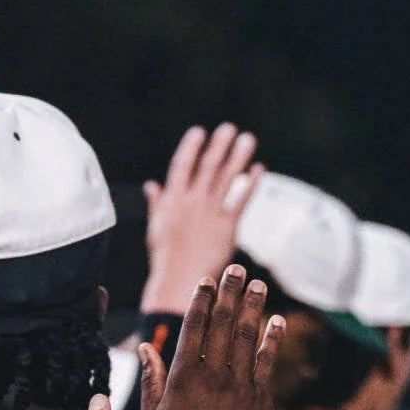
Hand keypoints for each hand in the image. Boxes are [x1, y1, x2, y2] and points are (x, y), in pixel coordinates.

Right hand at [140, 264, 284, 409]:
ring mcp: (239, 389)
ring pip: (248, 339)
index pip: (193, 329)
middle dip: (231, 293)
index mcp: (183, 379)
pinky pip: (269, 365)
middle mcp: (212, 378)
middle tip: (237, 269)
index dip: (201, 301)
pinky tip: (278, 321)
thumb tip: (146, 350)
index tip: (207, 280)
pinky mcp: (261, 403)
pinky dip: (274, 341)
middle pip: (223, 325)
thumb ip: (151, 383)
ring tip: (259, 285)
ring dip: (254, 308)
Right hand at [141, 123, 262, 313]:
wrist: (179, 281)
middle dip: (219, 145)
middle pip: (208, 166)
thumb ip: (158, 203)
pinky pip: (241, 200)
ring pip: (227, 178)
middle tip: (229, 128)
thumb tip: (151, 185)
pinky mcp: (227, 227)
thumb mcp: (157, 227)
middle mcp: (192, 202)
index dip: (191, 147)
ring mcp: (210, 214)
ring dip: (238, 156)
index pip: (182, 166)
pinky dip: (251, 184)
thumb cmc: (166, 257)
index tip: (199, 131)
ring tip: (248, 139)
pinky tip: (259, 169)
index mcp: (172, 200)